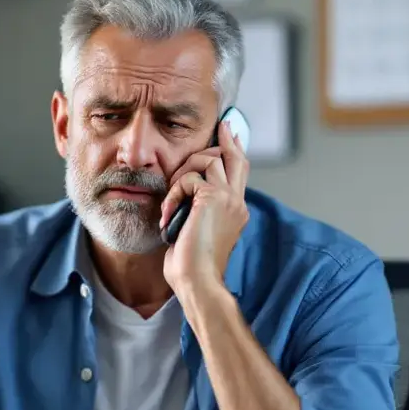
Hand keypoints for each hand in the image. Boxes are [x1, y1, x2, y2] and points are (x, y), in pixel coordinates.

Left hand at [160, 119, 249, 297]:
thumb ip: (197, 211)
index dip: (235, 149)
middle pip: (236, 157)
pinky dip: (173, 193)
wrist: (197, 282)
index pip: (240, 171)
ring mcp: (228, 199)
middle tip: (218, 128)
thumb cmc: (191, 267)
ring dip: (184, 173)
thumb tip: (184, 198)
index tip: (230, 131)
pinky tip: (168, 216)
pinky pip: (189, 178)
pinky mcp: (214, 198)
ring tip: (172, 199)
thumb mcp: (196, 232)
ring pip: (209, 160)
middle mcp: (237, 202)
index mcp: (235, 210)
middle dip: (222, 142)